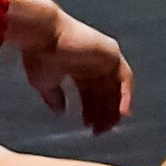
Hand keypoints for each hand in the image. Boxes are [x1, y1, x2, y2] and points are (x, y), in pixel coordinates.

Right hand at [20, 10, 133, 134]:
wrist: (43, 35)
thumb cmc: (40, 55)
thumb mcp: (45, 83)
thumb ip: (54, 97)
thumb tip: (60, 111)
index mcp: (75, 66)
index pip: (89, 92)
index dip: (90, 111)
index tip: (89, 127)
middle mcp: (90, 61)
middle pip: (104, 91)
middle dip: (102, 113)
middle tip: (99, 131)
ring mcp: (102, 56)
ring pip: (115, 86)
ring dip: (114, 107)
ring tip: (108, 126)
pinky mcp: (111, 52)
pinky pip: (125, 77)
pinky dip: (126, 95)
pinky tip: (121, 113)